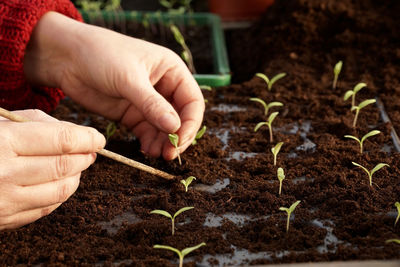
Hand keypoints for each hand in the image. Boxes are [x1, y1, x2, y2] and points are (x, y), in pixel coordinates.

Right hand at [0, 110, 104, 229]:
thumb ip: (32, 121)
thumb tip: (69, 132)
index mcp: (2, 144)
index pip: (62, 141)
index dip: (86, 138)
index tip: (98, 137)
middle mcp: (5, 175)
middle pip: (65, 166)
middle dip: (85, 156)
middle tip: (92, 150)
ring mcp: (4, 202)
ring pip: (60, 190)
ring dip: (76, 175)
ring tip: (78, 164)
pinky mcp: (3, 220)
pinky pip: (45, 208)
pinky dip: (61, 194)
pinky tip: (61, 182)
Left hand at [24, 12, 204, 159]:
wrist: (66, 57)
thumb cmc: (101, 54)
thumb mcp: (129, 78)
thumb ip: (152, 104)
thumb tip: (175, 128)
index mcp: (171, 70)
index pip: (192, 101)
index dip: (190, 122)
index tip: (179, 139)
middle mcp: (164, 87)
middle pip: (181, 117)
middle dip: (177, 136)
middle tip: (170, 154)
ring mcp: (147, 102)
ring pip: (165, 128)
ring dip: (163, 142)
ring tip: (155, 155)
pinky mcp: (132, 113)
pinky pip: (147, 132)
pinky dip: (149, 143)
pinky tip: (145, 150)